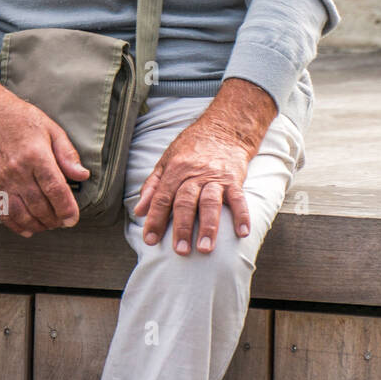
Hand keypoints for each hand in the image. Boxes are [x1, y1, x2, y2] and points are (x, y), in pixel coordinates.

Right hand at [0, 70, 88, 235]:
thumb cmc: (23, 121)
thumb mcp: (53, 130)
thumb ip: (68, 154)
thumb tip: (82, 175)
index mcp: (36, 155)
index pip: (54, 188)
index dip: (66, 208)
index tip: (73, 219)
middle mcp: (18, 170)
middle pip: (39, 205)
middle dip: (55, 219)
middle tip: (64, 221)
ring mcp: (3, 180)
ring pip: (22, 214)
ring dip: (38, 225)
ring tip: (49, 223)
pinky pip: (4, 213)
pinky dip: (17, 225)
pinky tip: (28, 228)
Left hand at [133, 78, 277, 254]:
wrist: (223, 128)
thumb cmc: (192, 147)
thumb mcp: (166, 161)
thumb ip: (152, 187)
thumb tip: (139, 211)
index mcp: (175, 170)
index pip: (162, 197)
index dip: (155, 219)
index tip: (150, 240)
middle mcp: (194, 174)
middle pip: (186, 201)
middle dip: (182, 227)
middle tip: (180, 251)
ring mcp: (215, 177)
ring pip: (210, 202)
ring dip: (208, 226)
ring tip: (206, 248)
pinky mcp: (234, 179)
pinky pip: (238, 198)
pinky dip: (242, 215)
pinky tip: (242, 233)